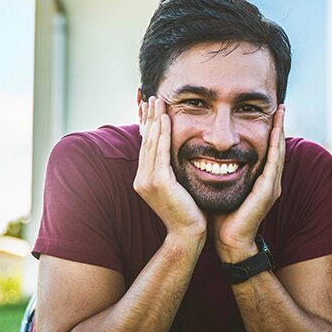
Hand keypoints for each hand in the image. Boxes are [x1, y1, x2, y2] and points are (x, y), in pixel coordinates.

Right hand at [134, 97, 204, 239]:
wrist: (189, 234)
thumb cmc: (189, 212)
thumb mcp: (177, 187)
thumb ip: (172, 170)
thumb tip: (176, 155)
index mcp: (145, 179)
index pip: (147, 146)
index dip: (149, 125)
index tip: (152, 108)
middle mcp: (142, 178)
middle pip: (146, 140)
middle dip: (149, 117)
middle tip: (152, 97)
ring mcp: (148, 180)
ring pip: (151, 142)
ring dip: (154, 119)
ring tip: (158, 101)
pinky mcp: (159, 182)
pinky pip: (160, 152)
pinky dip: (162, 134)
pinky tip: (165, 119)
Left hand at [210, 105, 285, 262]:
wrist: (228, 242)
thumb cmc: (222, 216)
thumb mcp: (222, 186)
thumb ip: (221, 171)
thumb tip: (206, 154)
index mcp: (261, 180)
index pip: (267, 150)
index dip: (270, 131)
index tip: (270, 112)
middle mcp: (271, 181)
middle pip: (277, 147)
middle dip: (279, 126)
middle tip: (281, 106)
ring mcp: (272, 186)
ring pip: (279, 152)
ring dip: (280, 131)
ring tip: (281, 113)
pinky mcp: (268, 191)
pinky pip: (274, 164)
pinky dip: (276, 146)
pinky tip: (275, 133)